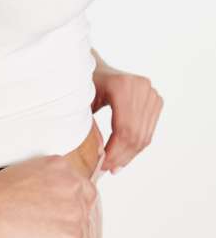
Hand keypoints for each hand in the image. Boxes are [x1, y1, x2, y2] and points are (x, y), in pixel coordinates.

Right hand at [0, 154, 97, 237]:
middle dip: (63, 225)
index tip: (51, 215)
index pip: (81, 189)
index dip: (67, 205)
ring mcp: (75, 211)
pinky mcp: (71, 237)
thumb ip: (48, 185)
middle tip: (38, 232)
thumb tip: (52, 209)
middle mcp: (73, 185)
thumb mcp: (27, 175)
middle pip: (82, 214)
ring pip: (77, 237)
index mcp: (61, 165)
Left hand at [91, 57, 163, 173]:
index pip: (123, 129)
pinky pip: (148, 130)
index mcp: (122, 85)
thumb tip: (92, 158)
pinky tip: (124, 155)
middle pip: (136, 134)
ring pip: (144, 135)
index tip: (102, 165)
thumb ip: (87, 124)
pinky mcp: (156, 99)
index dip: (114, 151)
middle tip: (108, 169)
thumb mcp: (81, 101)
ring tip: (115, 166)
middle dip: (121, 156)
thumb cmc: (85, 85)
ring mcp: (151, 92)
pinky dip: (136, 145)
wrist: (98, 68)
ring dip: (130, 154)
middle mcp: (142, 87)